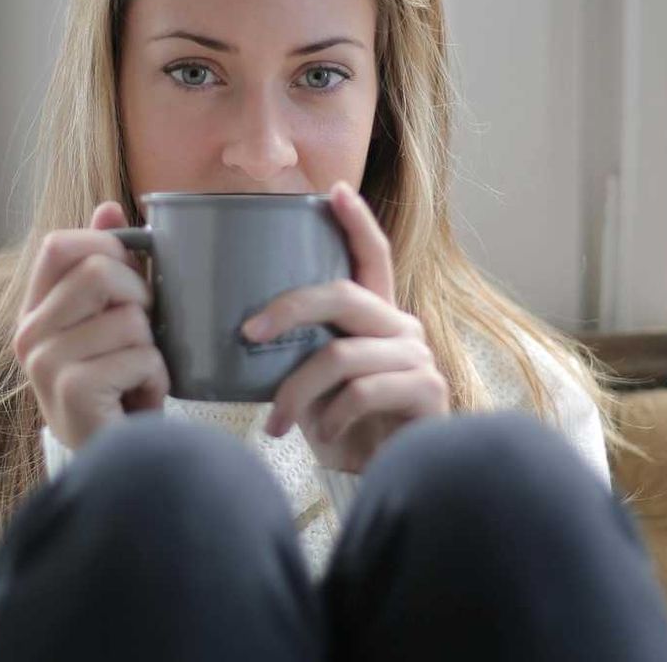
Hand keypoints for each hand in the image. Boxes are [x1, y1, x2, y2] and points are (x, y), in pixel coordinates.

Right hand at [14, 203, 169, 449]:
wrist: (114, 456)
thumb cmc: (117, 381)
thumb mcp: (110, 319)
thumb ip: (105, 264)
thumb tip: (108, 208)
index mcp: (35, 310)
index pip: (59, 245)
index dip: (105, 246)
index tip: (129, 272)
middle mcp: (29, 335)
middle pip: (99, 273)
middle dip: (141, 296)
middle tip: (143, 331)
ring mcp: (46, 364)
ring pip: (130, 318)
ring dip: (152, 348)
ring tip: (137, 374)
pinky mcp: (73, 391)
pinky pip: (141, 356)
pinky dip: (157, 377)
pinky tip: (140, 397)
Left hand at [241, 180, 449, 472]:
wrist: (381, 475)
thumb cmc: (342, 422)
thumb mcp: (313, 378)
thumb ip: (299, 348)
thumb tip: (240, 329)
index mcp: (374, 314)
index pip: (372, 255)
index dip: (355, 221)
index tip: (334, 190)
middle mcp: (400, 325)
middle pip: (343, 295)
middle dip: (289, 308)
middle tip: (247, 332)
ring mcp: (417, 355)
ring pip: (341, 355)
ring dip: (297, 391)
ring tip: (277, 421)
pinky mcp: (427, 389)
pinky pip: (363, 391)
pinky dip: (332, 416)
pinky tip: (325, 433)